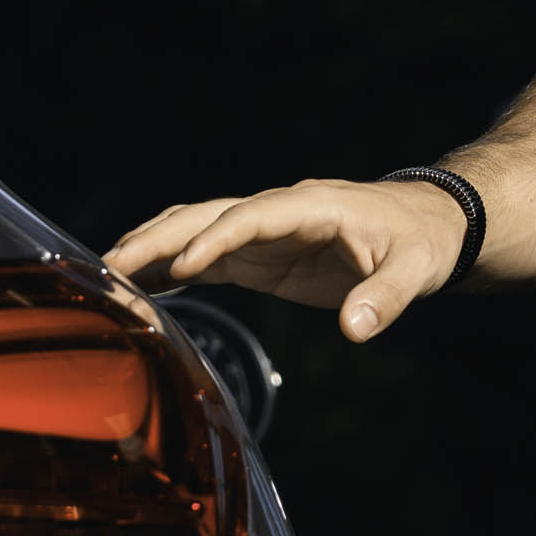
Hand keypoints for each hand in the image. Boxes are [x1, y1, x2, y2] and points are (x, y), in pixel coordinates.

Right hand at [103, 177, 476, 342]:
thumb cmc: (423, 242)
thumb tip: (356, 329)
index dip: (215, 239)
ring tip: (106, 277)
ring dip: (152, 249)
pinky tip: (137, 287)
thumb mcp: (416, 270)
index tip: (183, 267)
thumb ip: (385, 298)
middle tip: (111, 268)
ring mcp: (263, 233)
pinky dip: (169, 268)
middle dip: (158, 239)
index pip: (250, 215)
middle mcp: (277, 212)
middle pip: (205, 217)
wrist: (430, 224)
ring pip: (194, 230)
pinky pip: (205, 256)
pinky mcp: (260, 255)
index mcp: (309, 206)